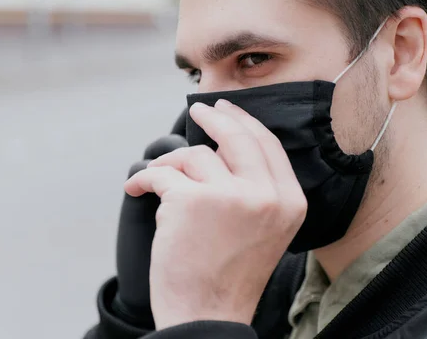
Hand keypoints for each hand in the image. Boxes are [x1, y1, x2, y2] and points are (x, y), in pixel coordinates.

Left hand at [124, 99, 306, 329]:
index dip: (245, 122)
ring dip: (170, 165)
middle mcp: (266, 195)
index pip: (268, 145)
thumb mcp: (265, 229)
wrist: (206, 316)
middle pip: (236, 136)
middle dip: (213, 119)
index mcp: (290, 202)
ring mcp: (230, 196)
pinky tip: (136, 188)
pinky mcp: (191, 202)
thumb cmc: (229, 274)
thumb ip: (258, 188)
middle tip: (198, 110)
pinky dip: (144, 179)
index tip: (226, 111)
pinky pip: (161, 173)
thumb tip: (226, 143)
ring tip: (159, 183)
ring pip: (194, 155)